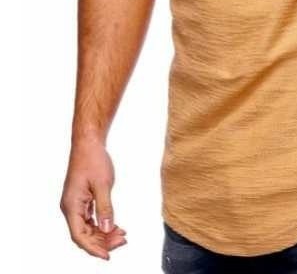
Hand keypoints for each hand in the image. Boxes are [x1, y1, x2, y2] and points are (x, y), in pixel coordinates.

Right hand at [59, 136, 127, 259]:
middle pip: (84, 234)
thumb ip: (105, 208)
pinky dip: (101, 224)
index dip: (93, 248)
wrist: (88, 143)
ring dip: (103, 234)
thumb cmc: (93, 160)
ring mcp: (75, 204)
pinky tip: (114, 226)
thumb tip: (107, 229)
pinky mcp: (81, 200)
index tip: (108, 255)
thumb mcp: (103, 184)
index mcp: (71, 206)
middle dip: (102, 241)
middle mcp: (70, 208)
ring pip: (87, 228)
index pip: (80, 236)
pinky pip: (89, 219)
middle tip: (122, 241)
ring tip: (122, 235)